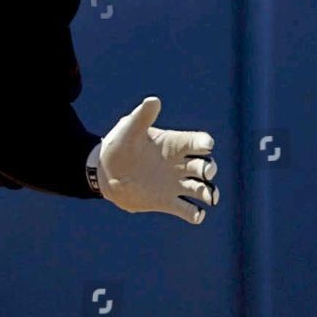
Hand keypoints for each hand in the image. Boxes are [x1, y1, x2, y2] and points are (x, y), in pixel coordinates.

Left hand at [92, 96, 217, 224]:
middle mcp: (180, 164)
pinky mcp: (168, 202)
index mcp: (175, 144)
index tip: (206, 145)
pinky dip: (195, 214)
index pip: (197, 142)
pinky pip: (187, 210)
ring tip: (210, 198)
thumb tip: (153, 100)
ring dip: (209, 193)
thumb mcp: (128, 129)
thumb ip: (142, 117)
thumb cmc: (119, 146)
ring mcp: (176, 184)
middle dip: (209, 169)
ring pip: (201, 189)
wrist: (105, 173)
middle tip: (206, 172)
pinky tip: (196, 215)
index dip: (204, 143)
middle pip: (204, 166)